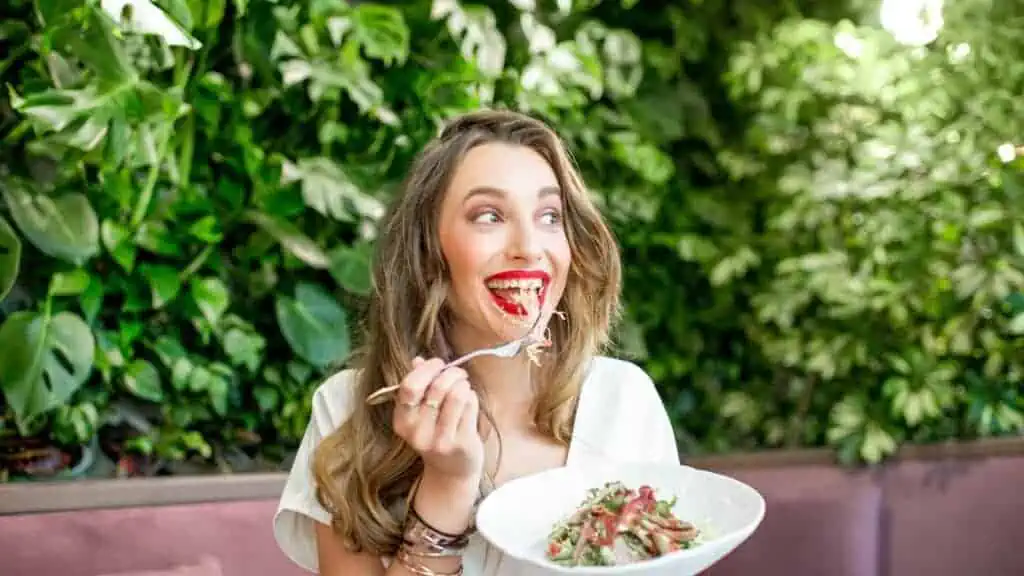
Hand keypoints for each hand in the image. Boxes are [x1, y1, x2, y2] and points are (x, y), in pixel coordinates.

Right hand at [392, 357, 484, 482]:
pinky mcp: (461, 442)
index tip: (438, 363)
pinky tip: (469, 402)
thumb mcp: (421, 412)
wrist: (451, 471)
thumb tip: (418, 360)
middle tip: (459, 373)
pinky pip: (470, 406)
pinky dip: (472, 398)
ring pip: (456, 395)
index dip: (427, 369)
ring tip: (464, 387)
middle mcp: (417, 432)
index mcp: (402, 422)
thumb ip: (419, 386)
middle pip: (437, 387)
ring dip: (463, 385)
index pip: (409, 387)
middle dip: (452, 373)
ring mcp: (439, 439)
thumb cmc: (436, 433)